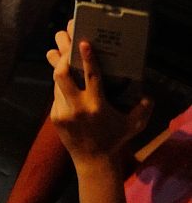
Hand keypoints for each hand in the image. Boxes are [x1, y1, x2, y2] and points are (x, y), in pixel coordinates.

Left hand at [48, 25, 152, 167]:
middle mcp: (78, 107)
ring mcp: (63, 111)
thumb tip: (148, 95)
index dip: (86, 59)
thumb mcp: (133, 125)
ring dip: (58, 67)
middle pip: (61, 76)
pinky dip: (60, 84)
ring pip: (56, 82)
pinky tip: (64, 76)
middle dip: (60, 57)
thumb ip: (142, 109)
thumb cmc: (115, 139)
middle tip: (63, 41)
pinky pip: (56, 94)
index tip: (83, 42)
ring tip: (60, 52)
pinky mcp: (54, 116)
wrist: (93, 160)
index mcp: (97, 106)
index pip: (91, 78)